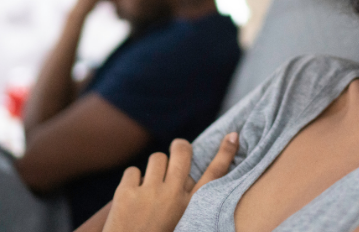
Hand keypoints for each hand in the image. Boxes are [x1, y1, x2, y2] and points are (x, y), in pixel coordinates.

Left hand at [101, 133, 239, 231]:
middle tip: (178, 146)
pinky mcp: (126, 193)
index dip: (225, 153)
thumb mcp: (181, 222)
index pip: (214, 175)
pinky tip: (131, 195)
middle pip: (182, 153)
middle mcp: (173, 197)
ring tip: (150, 184)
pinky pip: (133, 170)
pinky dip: (132, 180)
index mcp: (191, 207)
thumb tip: (183, 177)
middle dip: (180, 146)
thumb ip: (184, 201)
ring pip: (157, 158)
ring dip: (154, 168)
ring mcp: (149, 193)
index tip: (232, 136)